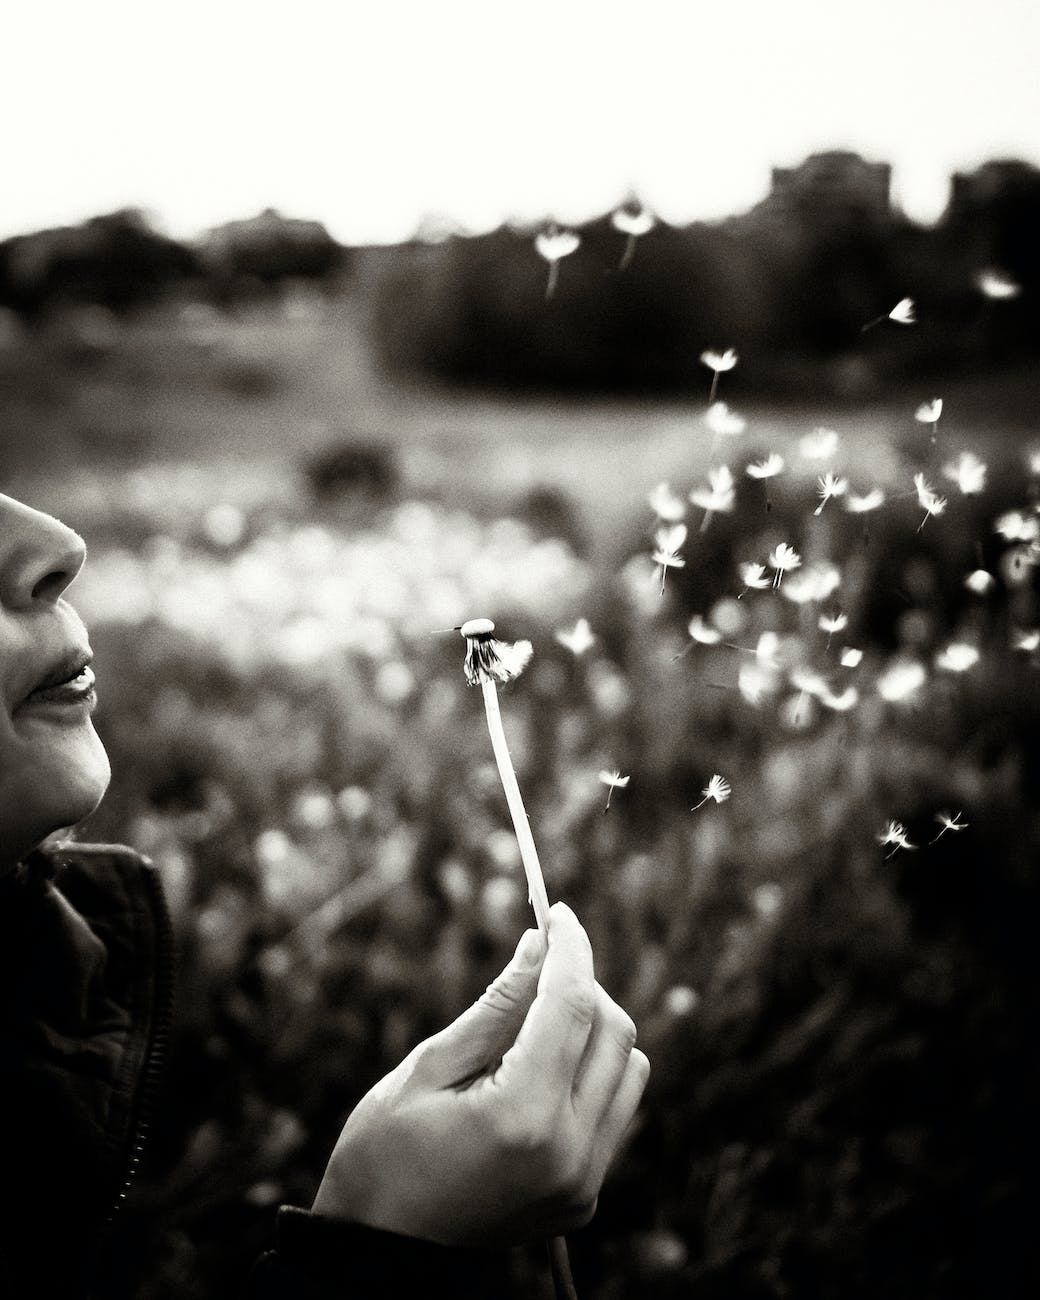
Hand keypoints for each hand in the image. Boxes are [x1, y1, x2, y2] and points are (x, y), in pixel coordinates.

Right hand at [312, 902, 649, 1245]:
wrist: (380, 1254)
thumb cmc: (383, 1155)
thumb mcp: (428, 1068)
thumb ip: (496, 1006)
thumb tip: (540, 945)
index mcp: (523, 1116)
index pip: (573, 1006)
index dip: (570, 949)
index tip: (560, 914)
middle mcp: (569, 1152)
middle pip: (614, 1032)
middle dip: (583, 984)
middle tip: (542, 964)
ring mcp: (582, 1181)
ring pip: (628, 1069)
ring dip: (595, 1029)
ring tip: (538, 1022)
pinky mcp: (584, 1197)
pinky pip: (615, 1111)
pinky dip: (592, 1073)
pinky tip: (542, 1071)